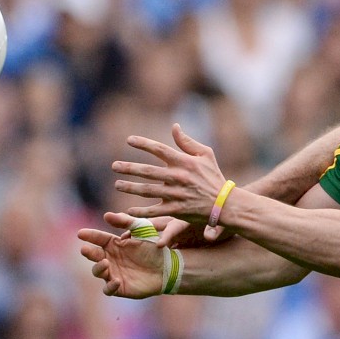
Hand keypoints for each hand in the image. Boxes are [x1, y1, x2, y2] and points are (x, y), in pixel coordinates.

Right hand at [78, 212, 169, 297]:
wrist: (168, 267)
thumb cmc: (154, 248)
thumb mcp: (142, 230)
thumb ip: (126, 222)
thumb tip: (106, 215)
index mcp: (114, 244)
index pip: (99, 238)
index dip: (90, 236)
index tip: (81, 233)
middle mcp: (111, 259)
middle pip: (94, 255)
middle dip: (89, 252)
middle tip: (85, 249)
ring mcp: (114, 273)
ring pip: (98, 272)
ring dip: (98, 268)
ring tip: (105, 263)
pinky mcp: (120, 287)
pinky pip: (109, 289)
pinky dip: (110, 286)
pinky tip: (117, 280)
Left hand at [111, 124, 226, 223]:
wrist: (225, 203)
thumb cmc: (214, 177)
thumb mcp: (206, 154)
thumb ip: (187, 142)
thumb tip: (174, 127)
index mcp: (184, 162)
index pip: (159, 149)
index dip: (143, 144)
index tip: (129, 140)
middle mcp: (178, 177)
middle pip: (147, 171)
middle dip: (129, 168)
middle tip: (114, 166)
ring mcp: (176, 195)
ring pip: (147, 190)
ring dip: (130, 187)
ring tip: (117, 184)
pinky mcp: (176, 210)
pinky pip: (154, 211)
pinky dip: (140, 212)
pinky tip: (129, 210)